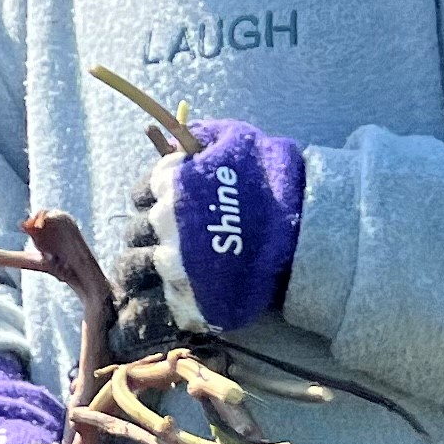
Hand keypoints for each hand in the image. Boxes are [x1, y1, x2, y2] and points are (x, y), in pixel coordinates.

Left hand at [109, 119, 307, 356]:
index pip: (140, 194)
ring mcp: (173, 264)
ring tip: (166, 272)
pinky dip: (155, 305)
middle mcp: (164, 223)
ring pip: (135, 269)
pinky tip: (164, 302)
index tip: (170, 208)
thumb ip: (199, 138)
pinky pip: (153, 306)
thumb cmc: (274, 180)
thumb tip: (174, 142)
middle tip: (171, 242)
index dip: (153, 200)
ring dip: (146, 269)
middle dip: (149, 236)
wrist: (308, 230)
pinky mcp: (187, 299)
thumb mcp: (237, 140)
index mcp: (172, 183)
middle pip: (134, 233)